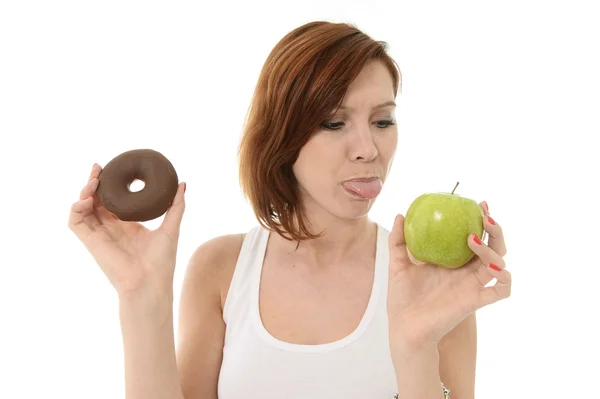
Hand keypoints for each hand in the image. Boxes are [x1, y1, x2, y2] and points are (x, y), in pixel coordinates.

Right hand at [68, 163, 186, 297]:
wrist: (150, 282)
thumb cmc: (161, 261)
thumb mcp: (171, 227)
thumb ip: (176, 206)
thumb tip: (182, 184)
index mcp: (126, 224)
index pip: (112, 199)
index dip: (109, 184)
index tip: (113, 168)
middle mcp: (110, 228)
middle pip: (95, 200)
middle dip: (94, 182)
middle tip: (99, 168)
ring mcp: (99, 235)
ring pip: (82, 208)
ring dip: (84, 192)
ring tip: (93, 182)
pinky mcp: (90, 242)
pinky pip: (74, 222)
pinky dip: (75, 208)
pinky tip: (85, 199)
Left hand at [386, 201, 510, 347]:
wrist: (404, 328)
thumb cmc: (402, 299)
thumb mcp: (398, 264)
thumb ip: (399, 241)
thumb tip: (400, 215)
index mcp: (452, 262)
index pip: (474, 236)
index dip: (481, 220)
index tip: (479, 203)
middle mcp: (467, 272)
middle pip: (494, 246)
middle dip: (495, 229)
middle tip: (485, 216)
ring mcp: (473, 286)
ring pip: (499, 263)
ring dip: (493, 248)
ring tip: (473, 239)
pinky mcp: (475, 301)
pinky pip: (501, 290)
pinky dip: (505, 278)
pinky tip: (494, 266)